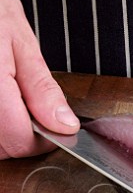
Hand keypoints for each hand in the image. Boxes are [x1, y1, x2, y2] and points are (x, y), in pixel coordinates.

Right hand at [0, 0, 78, 159]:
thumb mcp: (22, 44)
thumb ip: (42, 90)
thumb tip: (65, 125)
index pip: (21, 142)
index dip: (45, 139)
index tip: (56, 126)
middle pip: (4, 148)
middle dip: (24, 136)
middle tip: (32, 108)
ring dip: (8, 133)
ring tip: (14, 101)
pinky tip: (3, 103)